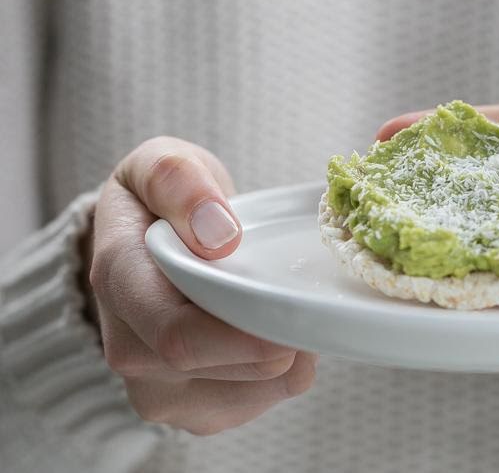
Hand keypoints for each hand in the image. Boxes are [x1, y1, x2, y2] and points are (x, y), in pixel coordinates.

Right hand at [88, 137, 316, 434]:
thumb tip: (219, 236)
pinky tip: (276, 327)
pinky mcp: (196, 409)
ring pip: (257, 391)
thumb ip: (178, 181)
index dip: (243, 336)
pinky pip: (266, 399)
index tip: (295, 311)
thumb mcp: (161, 162)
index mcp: (118, 283)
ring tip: (285, 300)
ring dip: (291, 349)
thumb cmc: (163, 198)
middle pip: (226, 369)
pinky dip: (289, 366)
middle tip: (307, 290)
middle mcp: (130, 351)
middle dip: (281, 334)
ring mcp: (161, 390)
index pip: (178, 336)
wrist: (150, 239)